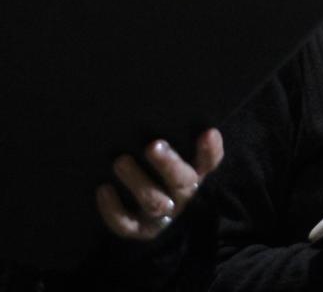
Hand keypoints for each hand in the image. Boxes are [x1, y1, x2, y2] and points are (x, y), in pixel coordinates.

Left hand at [95, 128, 223, 240]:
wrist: (140, 210)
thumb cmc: (154, 169)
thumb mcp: (170, 154)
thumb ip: (173, 137)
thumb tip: (165, 100)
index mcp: (195, 174)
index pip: (210, 162)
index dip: (210, 150)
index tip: (208, 131)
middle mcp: (182, 195)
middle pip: (182, 182)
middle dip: (168, 164)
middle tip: (153, 145)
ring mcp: (163, 215)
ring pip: (155, 203)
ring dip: (138, 182)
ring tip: (120, 162)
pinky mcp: (140, 230)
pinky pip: (127, 225)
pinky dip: (113, 210)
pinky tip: (103, 189)